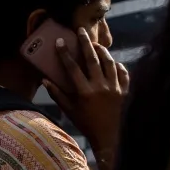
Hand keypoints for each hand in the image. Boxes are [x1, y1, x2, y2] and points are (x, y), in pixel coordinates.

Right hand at [43, 28, 129, 169]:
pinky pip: (124, 74)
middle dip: (86, 43)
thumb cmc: (87, 124)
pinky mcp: (124, 91)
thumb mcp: (69, 111)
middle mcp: (100, 86)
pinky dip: (119, 66)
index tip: (60, 42)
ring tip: (97, 44)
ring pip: (109, 63)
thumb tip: (45, 80)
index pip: (72, 68)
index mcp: (85, 92)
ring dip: (103, 51)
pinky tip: (114, 63)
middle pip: (93, 59)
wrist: (110, 137)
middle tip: (81, 31)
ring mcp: (115, 88)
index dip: (65, 54)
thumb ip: (57, 95)